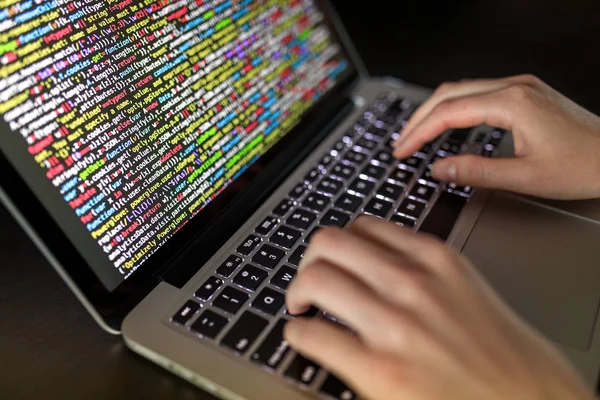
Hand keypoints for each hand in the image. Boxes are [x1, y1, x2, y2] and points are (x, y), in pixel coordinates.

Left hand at [285, 217, 594, 399]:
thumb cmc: (501, 352)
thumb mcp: (462, 288)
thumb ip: (418, 269)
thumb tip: (371, 266)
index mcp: (434, 258)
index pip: (362, 226)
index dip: (336, 244)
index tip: (329, 258)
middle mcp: (412, 282)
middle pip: (328, 242)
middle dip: (308, 260)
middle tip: (307, 281)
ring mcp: (395, 324)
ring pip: (314, 279)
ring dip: (295, 292)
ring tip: (301, 308)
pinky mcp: (380, 370)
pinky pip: (312, 336)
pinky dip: (297, 334)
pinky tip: (306, 339)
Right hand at [392, 74, 599, 199]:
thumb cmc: (583, 166)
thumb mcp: (524, 177)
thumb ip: (475, 172)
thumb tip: (439, 169)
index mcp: (513, 103)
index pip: (449, 112)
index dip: (420, 132)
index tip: (402, 150)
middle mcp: (516, 87)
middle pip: (450, 92)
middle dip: (420, 118)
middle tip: (401, 143)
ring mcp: (522, 87)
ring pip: (462, 89)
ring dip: (435, 111)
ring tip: (417, 135)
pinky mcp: (526, 93)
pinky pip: (479, 93)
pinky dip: (455, 108)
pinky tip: (448, 124)